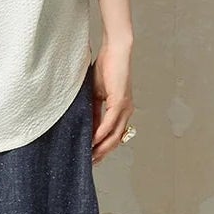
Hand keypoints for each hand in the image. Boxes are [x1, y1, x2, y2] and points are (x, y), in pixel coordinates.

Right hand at [90, 37, 133, 164]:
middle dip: (102, 152)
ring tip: (90, 155)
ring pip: (114, 134)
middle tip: (90, 162)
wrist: (115, 51)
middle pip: (115, 139)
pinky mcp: (120, 101)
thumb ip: (93, 110)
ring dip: (102, 146)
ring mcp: (124, 107)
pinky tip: (93, 140)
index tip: (91, 157)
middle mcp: (126, 112)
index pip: (113, 135)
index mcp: (121, 110)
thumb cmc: (106, 68)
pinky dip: (101, 132)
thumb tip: (87, 126)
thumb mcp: (96, 93)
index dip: (103, 147)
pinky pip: (110, 122)